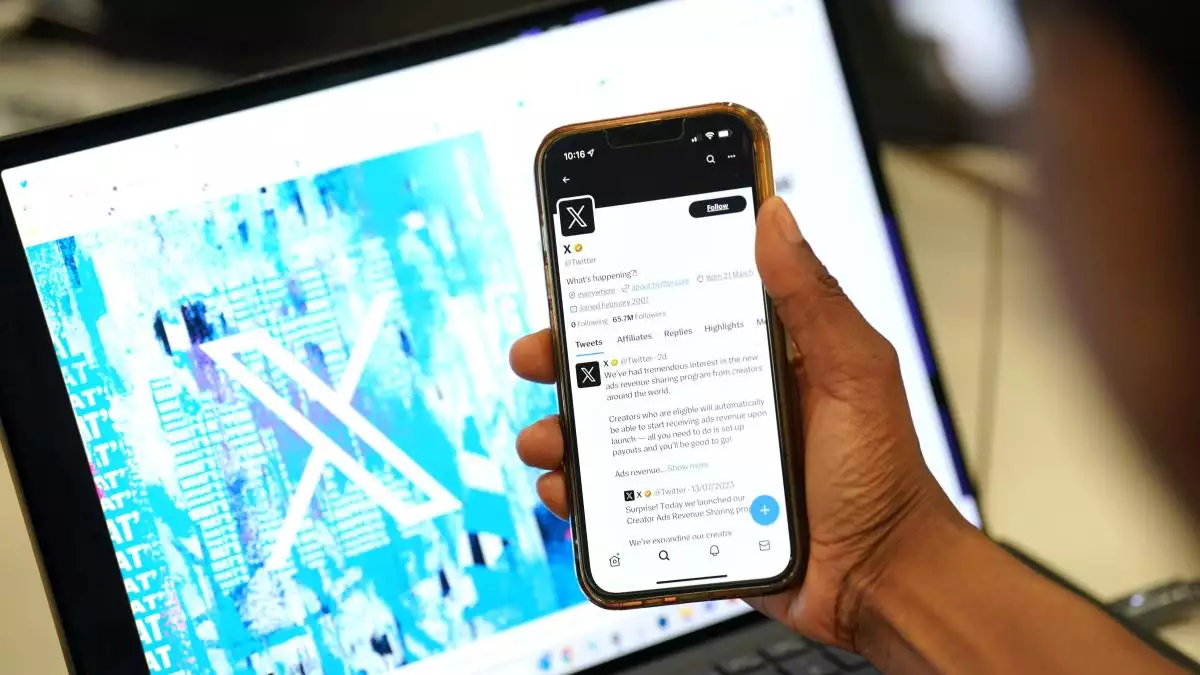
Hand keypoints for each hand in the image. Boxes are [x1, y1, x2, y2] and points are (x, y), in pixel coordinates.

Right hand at [509, 197, 963, 649]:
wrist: (882, 579)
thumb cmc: (883, 476)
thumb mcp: (854, 373)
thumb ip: (813, 298)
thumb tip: (774, 217)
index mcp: (751, 359)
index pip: (672, 314)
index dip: (618, 297)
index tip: (575, 280)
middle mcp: (715, 404)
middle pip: (624, 372)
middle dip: (567, 363)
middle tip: (534, 359)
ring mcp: (695, 459)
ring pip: (609, 436)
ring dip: (563, 431)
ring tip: (545, 439)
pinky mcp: (684, 511)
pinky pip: (617, 502)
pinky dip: (582, 497)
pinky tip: (567, 493)